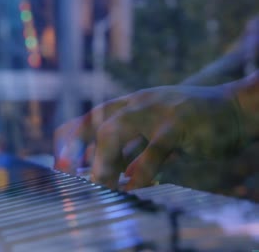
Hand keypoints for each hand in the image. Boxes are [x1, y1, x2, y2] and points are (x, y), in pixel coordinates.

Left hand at [54, 84, 243, 189]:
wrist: (234, 108)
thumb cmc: (190, 122)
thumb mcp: (155, 130)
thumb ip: (132, 147)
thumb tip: (109, 170)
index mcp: (130, 104)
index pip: (91, 117)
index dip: (71, 139)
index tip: (60, 163)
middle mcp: (137, 104)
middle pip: (96, 123)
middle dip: (76, 149)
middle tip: (68, 176)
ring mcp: (156, 112)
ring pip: (115, 133)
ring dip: (102, 164)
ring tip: (99, 189)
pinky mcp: (178, 126)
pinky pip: (152, 152)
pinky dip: (141, 173)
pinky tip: (134, 189)